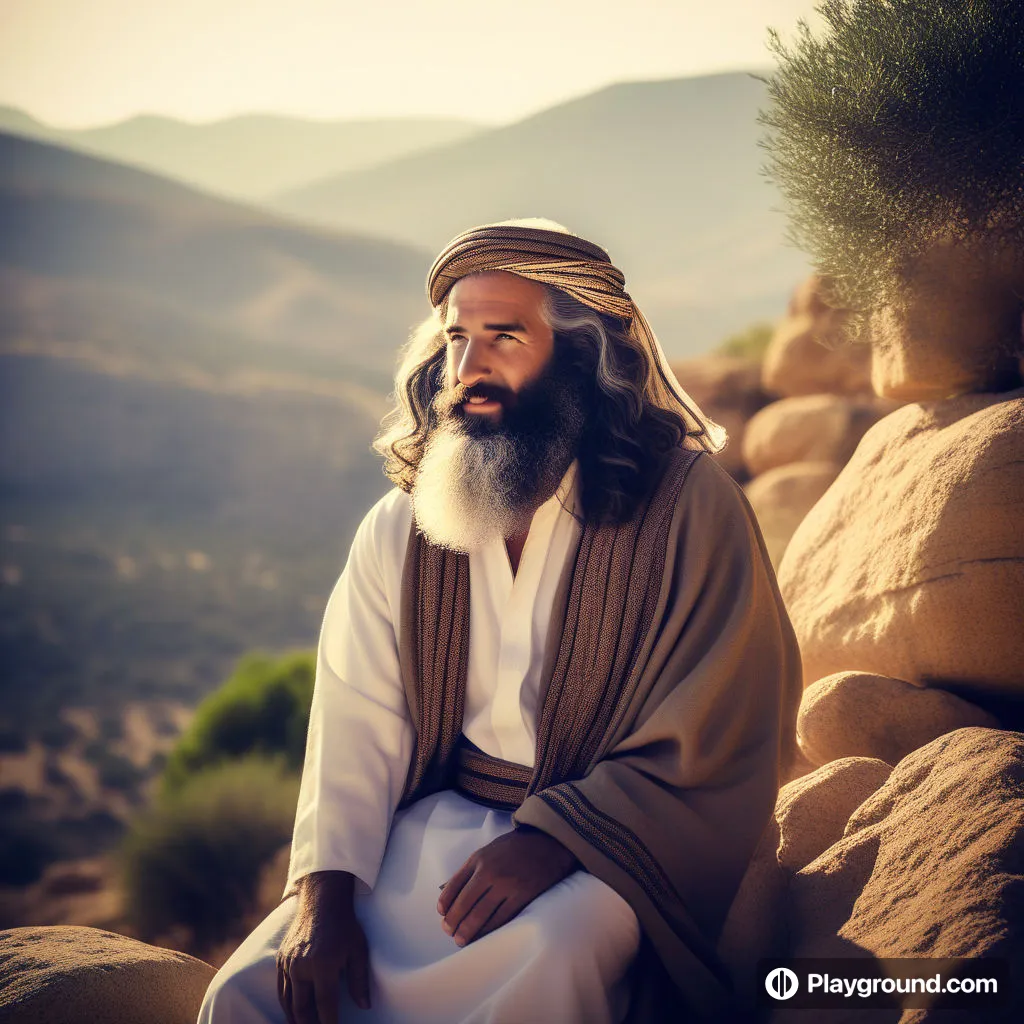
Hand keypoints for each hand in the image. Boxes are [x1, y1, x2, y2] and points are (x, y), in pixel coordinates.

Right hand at [277, 871, 369, 1023]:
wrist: (321, 901)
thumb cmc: (344, 925)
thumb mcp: (359, 949)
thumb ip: (360, 979)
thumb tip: (365, 1006)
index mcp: (323, 964)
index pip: (325, 1004)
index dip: (329, 1023)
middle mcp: (301, 966)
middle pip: (302, 1009)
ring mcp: (288, 962)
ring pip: (287, 1002)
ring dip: (295, 1019)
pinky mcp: (280, 959)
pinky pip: (280, 988)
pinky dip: (286, 1004)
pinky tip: (294, 1012)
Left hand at [437, 826, 578, 946]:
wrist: (546, 842)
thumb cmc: (514, 848)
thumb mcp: (487, 850)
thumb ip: (469, 870)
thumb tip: (448, 893)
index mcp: (477, 859)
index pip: (453, 886)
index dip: (445, 904)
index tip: (442, 915)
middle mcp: (489, 871)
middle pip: (464, 903)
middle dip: (453, 922)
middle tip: (450, 933)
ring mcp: (506, 884)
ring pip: (480, 915)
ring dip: (468, 931)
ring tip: (461, 940)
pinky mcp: (522, 895)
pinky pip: (501, 919)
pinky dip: (489, 931)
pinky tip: (483, 937)